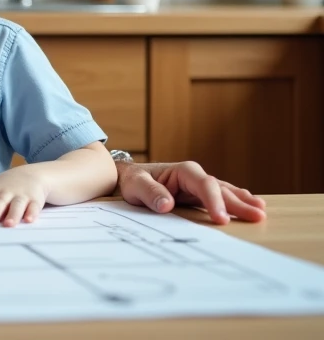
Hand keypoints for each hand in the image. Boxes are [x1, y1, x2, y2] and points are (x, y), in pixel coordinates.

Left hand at [0, 166, 47, 226]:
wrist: (34, 174)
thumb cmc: (7, 185)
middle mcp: (6, 191)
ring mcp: (22, 194)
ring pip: (16, 204)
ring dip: (12, 214)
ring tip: (8, 224)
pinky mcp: (36, 199)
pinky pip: (34, 206)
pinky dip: (32, 213)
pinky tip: (29, 220)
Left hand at [116, 160, 265, 224]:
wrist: (129, 177)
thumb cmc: (133, 181)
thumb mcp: (135, 186)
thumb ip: (150, 193)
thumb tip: (166, 204)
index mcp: (183, 172)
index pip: (204, 185)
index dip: (214, 201)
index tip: (221, 219)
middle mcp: (195, 176)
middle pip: (221, 189)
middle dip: (239, 203)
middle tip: (258, 216)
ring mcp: (199, 185)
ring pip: (225, 192)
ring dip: (243, 201)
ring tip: (261, 211)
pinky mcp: (200, 194)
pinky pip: (221, 197)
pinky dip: (236, 201)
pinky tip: (250, 206)